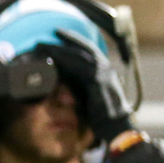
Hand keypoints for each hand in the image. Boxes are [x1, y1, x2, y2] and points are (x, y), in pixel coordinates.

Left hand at [47, 29, 133, 144]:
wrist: (117, 130)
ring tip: (46, 43)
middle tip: (52, 32)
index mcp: (104, 73)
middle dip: (67, 39)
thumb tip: (63, 91)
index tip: (59, 37)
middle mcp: (105, 69)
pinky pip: (80, 64)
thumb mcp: (91, 102)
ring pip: (80, 53)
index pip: (88, 53)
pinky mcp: (98, 80)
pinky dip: (66, 58)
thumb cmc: (104, 121)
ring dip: (61, 47)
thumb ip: (82, 91)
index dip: (74, 44)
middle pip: (83, 48)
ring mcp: (103, 73)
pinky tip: (54, 55)